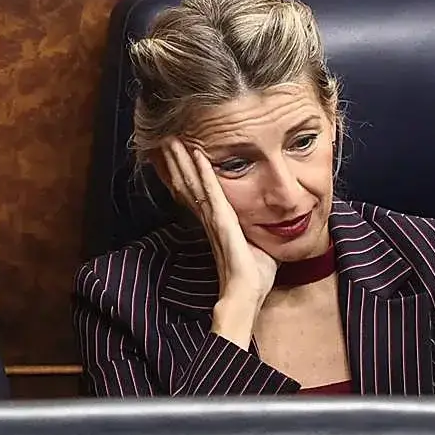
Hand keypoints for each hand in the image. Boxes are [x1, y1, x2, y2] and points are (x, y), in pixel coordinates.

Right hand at [159, 138, 277, 346]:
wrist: (246, 296)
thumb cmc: (253, 276)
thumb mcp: (257, 245)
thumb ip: (257, 228)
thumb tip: (270, 219)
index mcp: (216, 223)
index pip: (195, 191)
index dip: (184, 172)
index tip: (176, 153)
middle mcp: (209, 219)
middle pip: (187, 183)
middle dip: (176, 161)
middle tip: (164, 139)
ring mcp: (214, 220)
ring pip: (194, 184)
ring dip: (182, 161)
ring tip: (172, 141)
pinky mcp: (222, 223)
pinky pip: (212, 193)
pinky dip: (204, 173)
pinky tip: (198, 155)